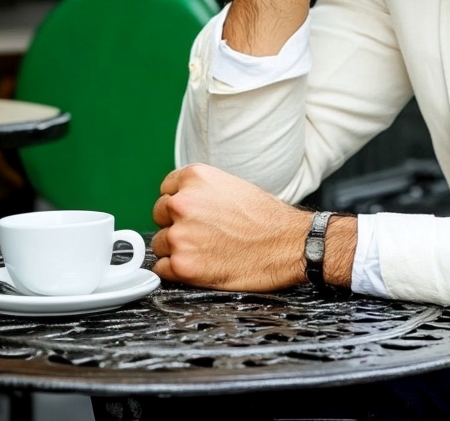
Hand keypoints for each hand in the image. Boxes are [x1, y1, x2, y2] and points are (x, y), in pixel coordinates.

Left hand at [151, 164, 355, 291]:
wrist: (289, 244)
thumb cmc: (268, 218)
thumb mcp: (232, 185)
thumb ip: (202, 191)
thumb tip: (183, 203)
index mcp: (195, 178)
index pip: (167, 189)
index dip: (180, 204)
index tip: (192, 214)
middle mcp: (182, 202)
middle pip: (160, 215)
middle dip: (176, 224)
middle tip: (203, 234)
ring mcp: (180, 235)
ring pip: (160, 243)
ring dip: (177, 249)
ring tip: (207, 251)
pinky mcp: (183, 265)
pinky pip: (162, 269)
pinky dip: (177, 271)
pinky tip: (201, 266)